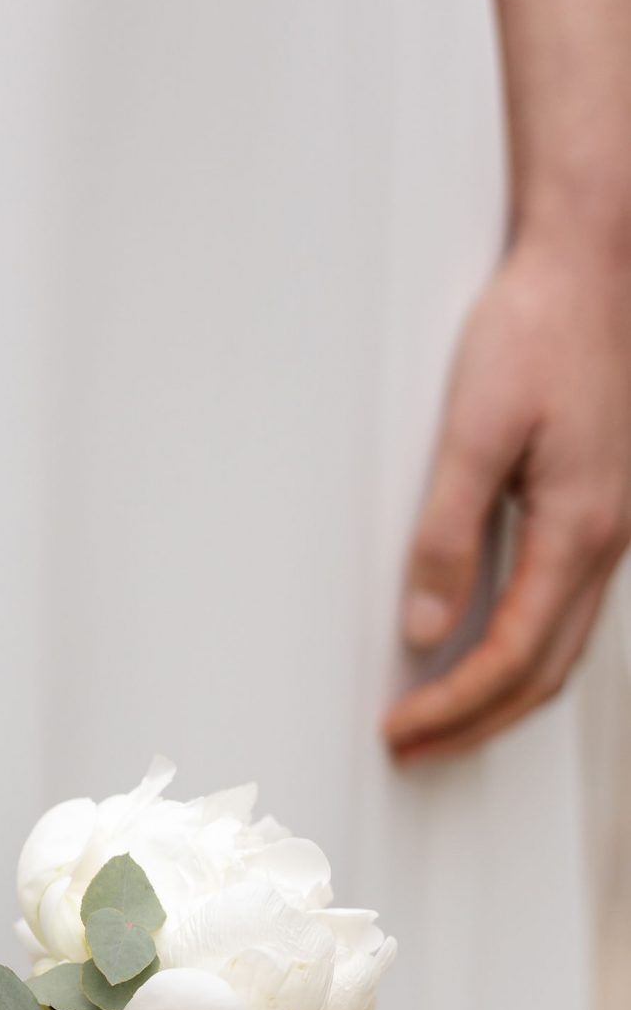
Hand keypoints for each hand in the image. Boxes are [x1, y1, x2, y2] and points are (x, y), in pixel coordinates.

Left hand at [386, 233, 630, 762]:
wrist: (595, 259)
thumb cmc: (538, 326)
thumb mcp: (473, 430)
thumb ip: (448, 535)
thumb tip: (425, 628)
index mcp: (580, 529)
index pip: (512, 657)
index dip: (454, 707)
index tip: (401, 731)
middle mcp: (610, 540)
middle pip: (546, 673)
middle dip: (476, 723)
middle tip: (412, 750)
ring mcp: (615, 527)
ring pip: (565, 647)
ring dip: (502, 696)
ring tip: (441, 721)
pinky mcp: (605, 508)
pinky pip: (570, 609)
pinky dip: (528, 652)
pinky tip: (488, 654)